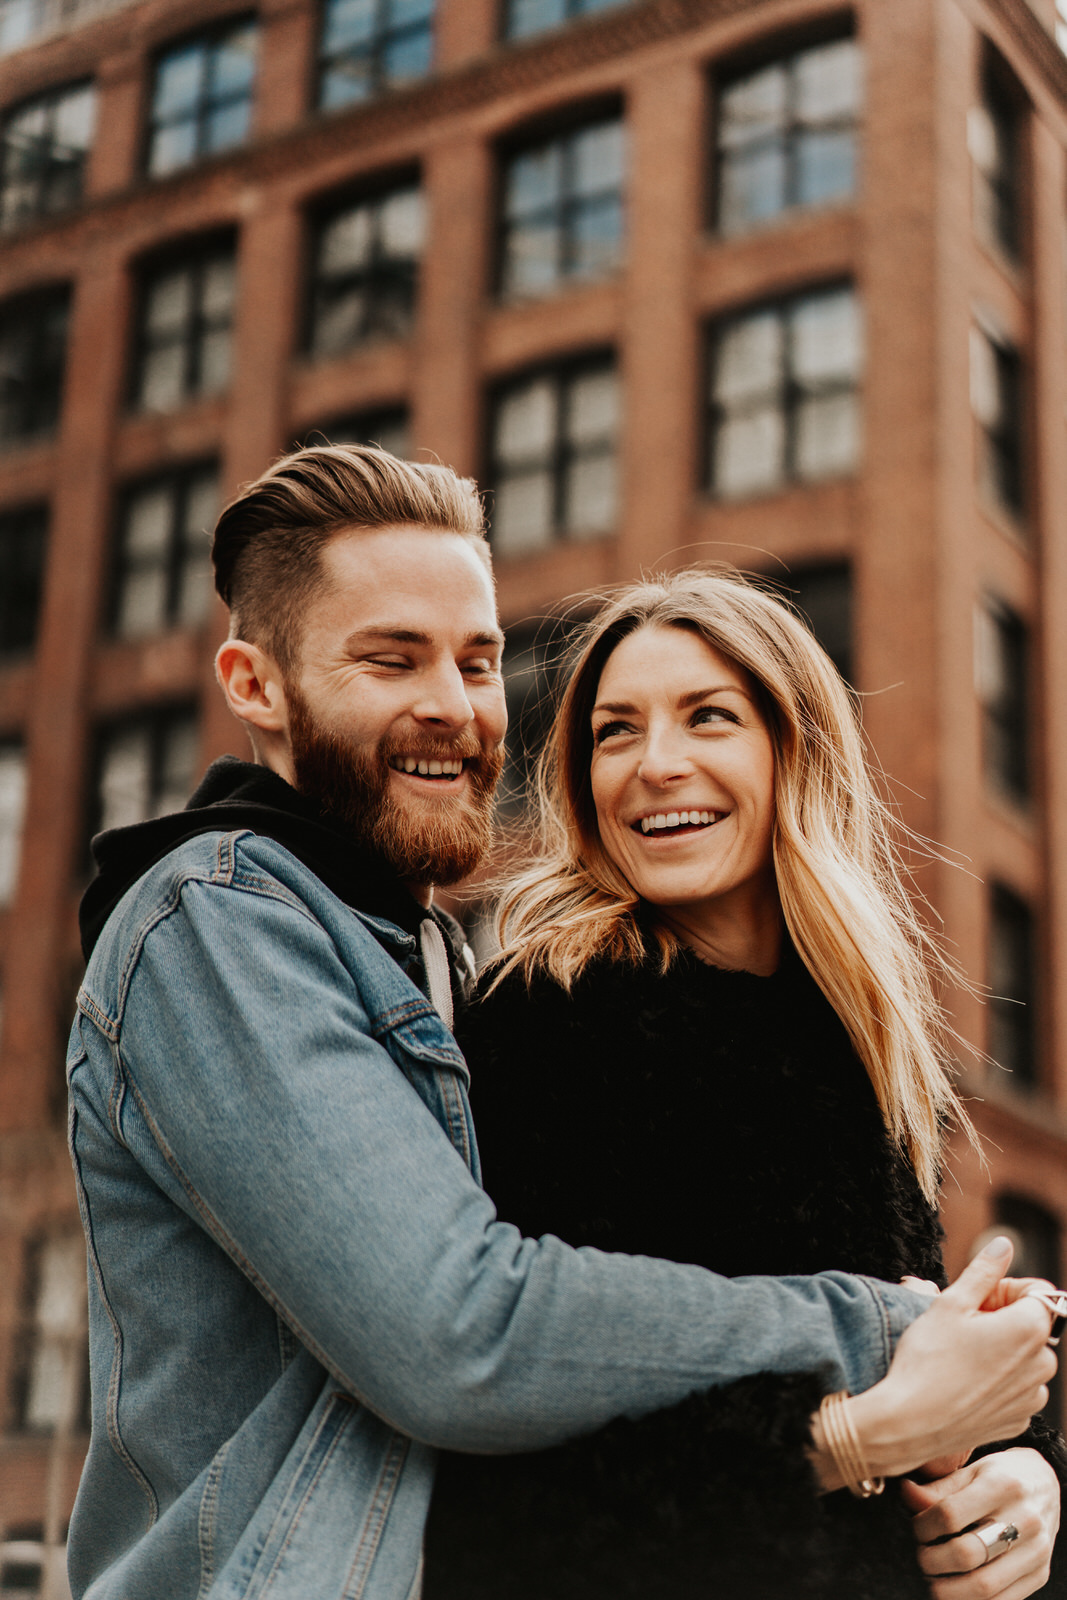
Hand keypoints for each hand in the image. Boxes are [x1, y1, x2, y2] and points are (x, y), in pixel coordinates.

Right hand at [843, 1239, 1055, 1480]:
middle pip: (1031, 1325)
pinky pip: (1017, 1389)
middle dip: (1003, 1319)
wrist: (910, 1422)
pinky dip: (999, 1380)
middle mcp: (1043, 1364)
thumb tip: (1004, 1244)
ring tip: (961, 1354)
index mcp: (1030, 1328)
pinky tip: (965, 1380)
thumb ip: (984, 1271)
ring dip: (1002, 1349)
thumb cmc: (928, 1359)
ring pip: (1025, 1357)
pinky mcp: (1019, 1421)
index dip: (1005, 1288)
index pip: (1037, 1292)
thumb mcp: (951, 1303)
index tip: (977, 1299)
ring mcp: (1032, 1397)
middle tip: (963, 1325)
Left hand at [901, 1448, 1059, 1599]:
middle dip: (931, 1561)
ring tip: (933, 1580)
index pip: (950, 1514)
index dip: (923, 1526)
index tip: (915, 1528)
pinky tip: (955, 1592)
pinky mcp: (1040, 1574)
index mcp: (1003, 1485)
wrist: (1046, 1484)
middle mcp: (1024, 1520)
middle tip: (921, 1557)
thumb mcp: (972, 1470)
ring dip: (948, 1591)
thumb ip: (939, 1487)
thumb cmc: (1002, 1475)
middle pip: (966, 1554)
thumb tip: (905, 1494)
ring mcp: (1035, 1551)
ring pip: (984, 1586)